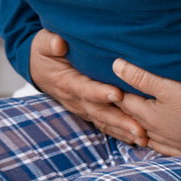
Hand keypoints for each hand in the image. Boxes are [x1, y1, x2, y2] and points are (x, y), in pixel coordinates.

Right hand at [28, 29, 148, 145]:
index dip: (100, 93)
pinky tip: (137, 138)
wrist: (37, 69)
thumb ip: (50, 42)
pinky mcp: (88, 111)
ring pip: (104, 121)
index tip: (118, 94)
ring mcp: (82, 107)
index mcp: (67, 81)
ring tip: (143, 137)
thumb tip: (59, 44)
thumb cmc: (44, 52)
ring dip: (124, 130)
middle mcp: (76, 99)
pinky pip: (105, 124)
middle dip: (120, 120)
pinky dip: (120, 133)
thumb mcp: (42, 42)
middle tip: (139, 128)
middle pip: (99, 112)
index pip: (85, 89)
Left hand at [113, 58, 180, 156]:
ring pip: (145, 135)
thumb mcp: (165, 85)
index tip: (105, 85)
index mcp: (147, 114)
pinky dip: (155, 142)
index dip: (114, 93)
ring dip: (137, 127)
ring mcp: (167, 141)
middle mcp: (153, 130)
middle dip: (123, 110)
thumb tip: (115, 65)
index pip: (124, 102)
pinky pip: (162, 147)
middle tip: (114, 101)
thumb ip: (139, 76)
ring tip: (132, 121)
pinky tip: (155, 141)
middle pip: (132, 118)